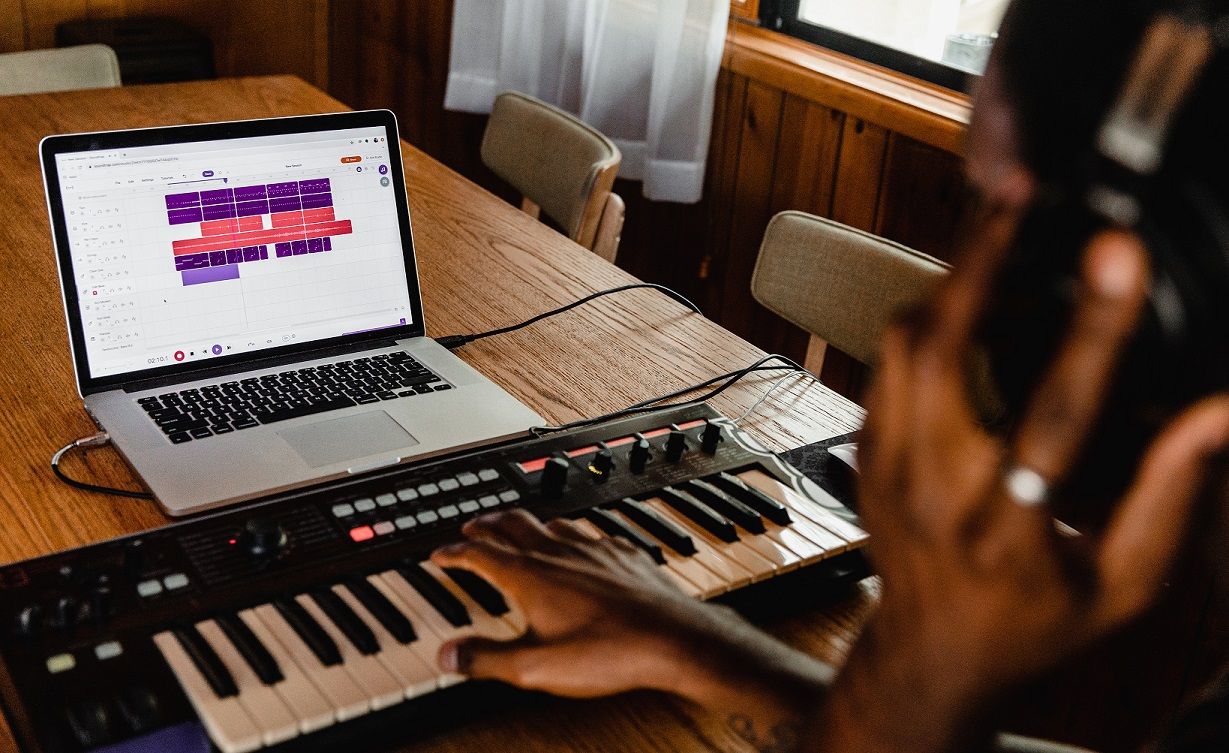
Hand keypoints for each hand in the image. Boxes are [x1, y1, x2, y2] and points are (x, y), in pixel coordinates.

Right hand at [429, 508, 708, 696]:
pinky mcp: (621, 554)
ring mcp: (592, 549)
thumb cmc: (607, 651)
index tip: (440, 552)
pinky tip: (580, 541)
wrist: (670, 638)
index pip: (480, 554)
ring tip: (518, 525)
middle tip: (473, 526)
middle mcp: (558, 553)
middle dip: (487, 525)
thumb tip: (447, 653)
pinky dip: (571, 532)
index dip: (455, 552)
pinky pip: (589, 532)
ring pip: (550, 523)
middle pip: (512, 525)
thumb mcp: (534, 667)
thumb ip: (485, 659)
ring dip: (527, 522)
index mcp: (529, 576)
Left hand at [814, 210, 1228, 751]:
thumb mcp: (1122, 583)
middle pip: (942, 349)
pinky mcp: (864, 451)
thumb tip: (1220, 411)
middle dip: (978, 260)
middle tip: (1018, 194)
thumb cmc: (1033, 624)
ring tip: (997, 226)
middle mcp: (933, 487)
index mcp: (1008, 525)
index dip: (1094, 326)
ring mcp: (884, 466)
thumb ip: (1170, 492)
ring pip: (901, 343)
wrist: (931, 654)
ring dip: (949, 278)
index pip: (1054, 412)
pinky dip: (927, 315)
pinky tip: (964, 289)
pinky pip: (887, 361)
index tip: (1117, 253)